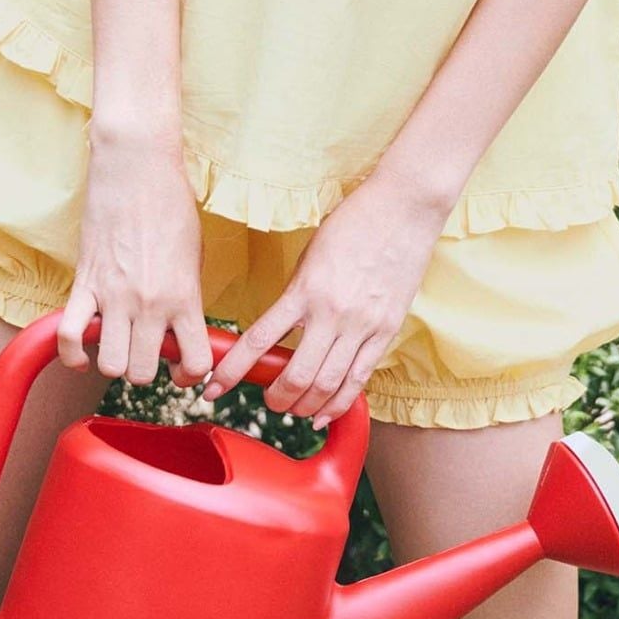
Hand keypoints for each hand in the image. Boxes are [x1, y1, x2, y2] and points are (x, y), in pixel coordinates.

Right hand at [57, 120, 213, 390]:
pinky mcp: (84, 283)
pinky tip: (83, 350)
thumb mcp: (194, 253)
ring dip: (113, 361)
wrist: (137, 168)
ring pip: (109, 365)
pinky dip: (73, 353)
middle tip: (145, 351)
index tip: (182, 368)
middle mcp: (149, 303)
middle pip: (142, 374)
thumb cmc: (171, 204)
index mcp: (184, 296)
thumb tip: (180, 329)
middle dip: (145, 370)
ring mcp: (114, 296)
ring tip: (118, 343)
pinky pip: (70, 336)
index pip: (194, 363)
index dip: (190, 374)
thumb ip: (187, 295)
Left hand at [201, 175, 446, 427]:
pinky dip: (339, 403)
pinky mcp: (387, 330)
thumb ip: (297, 293)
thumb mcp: (311, 254)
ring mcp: (363, 325)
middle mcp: (332, 312)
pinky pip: (360, 378)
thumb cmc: (354, 221)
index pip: (260, 340)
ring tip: (294, 409)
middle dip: (275, 398)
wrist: (405, 206)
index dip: (232, 371)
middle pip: (296, 377)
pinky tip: (325, 413)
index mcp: (305, 289)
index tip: (214, 387)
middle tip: (267, 400)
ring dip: (305, 406)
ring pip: (327, 385)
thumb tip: (282, 329)